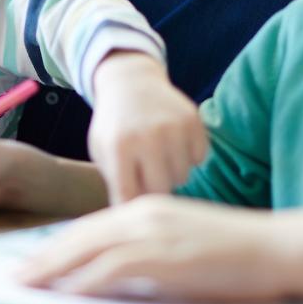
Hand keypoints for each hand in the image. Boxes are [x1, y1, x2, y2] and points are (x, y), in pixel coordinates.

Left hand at [18, 195, 284, 303]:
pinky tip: (65, 293)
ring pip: (88, 249)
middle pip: (80, 235)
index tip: (34, 261)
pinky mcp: (164, 256)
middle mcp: (143, 213)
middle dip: (44, 257)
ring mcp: (153, 232)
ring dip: (52, 270)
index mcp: (147, 207)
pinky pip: (112, 268)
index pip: (91, 226)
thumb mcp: (183, 241)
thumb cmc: (237, 251)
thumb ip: (150, 249)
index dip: (59, 245)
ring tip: (27, 286)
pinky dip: (84, 281)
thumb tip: (118, 273)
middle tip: (15, 275)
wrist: (277, 246)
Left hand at [88, 52, 208, 202]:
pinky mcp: (193, 120)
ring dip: (171, 172)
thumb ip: (116, 184)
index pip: (130, 197)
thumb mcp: (103, 152)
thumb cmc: (114, 125)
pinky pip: (199, 158)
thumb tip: (131, 222)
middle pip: (161, 190)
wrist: (131, 82)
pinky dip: (189, 156)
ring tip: (157, 156)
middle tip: (145, 174)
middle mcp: (148, 137)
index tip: (133, 208)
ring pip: (183, 177)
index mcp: (119, 148)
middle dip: (153, 188)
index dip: (132, 207)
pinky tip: (173, 143)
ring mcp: (173, 127)